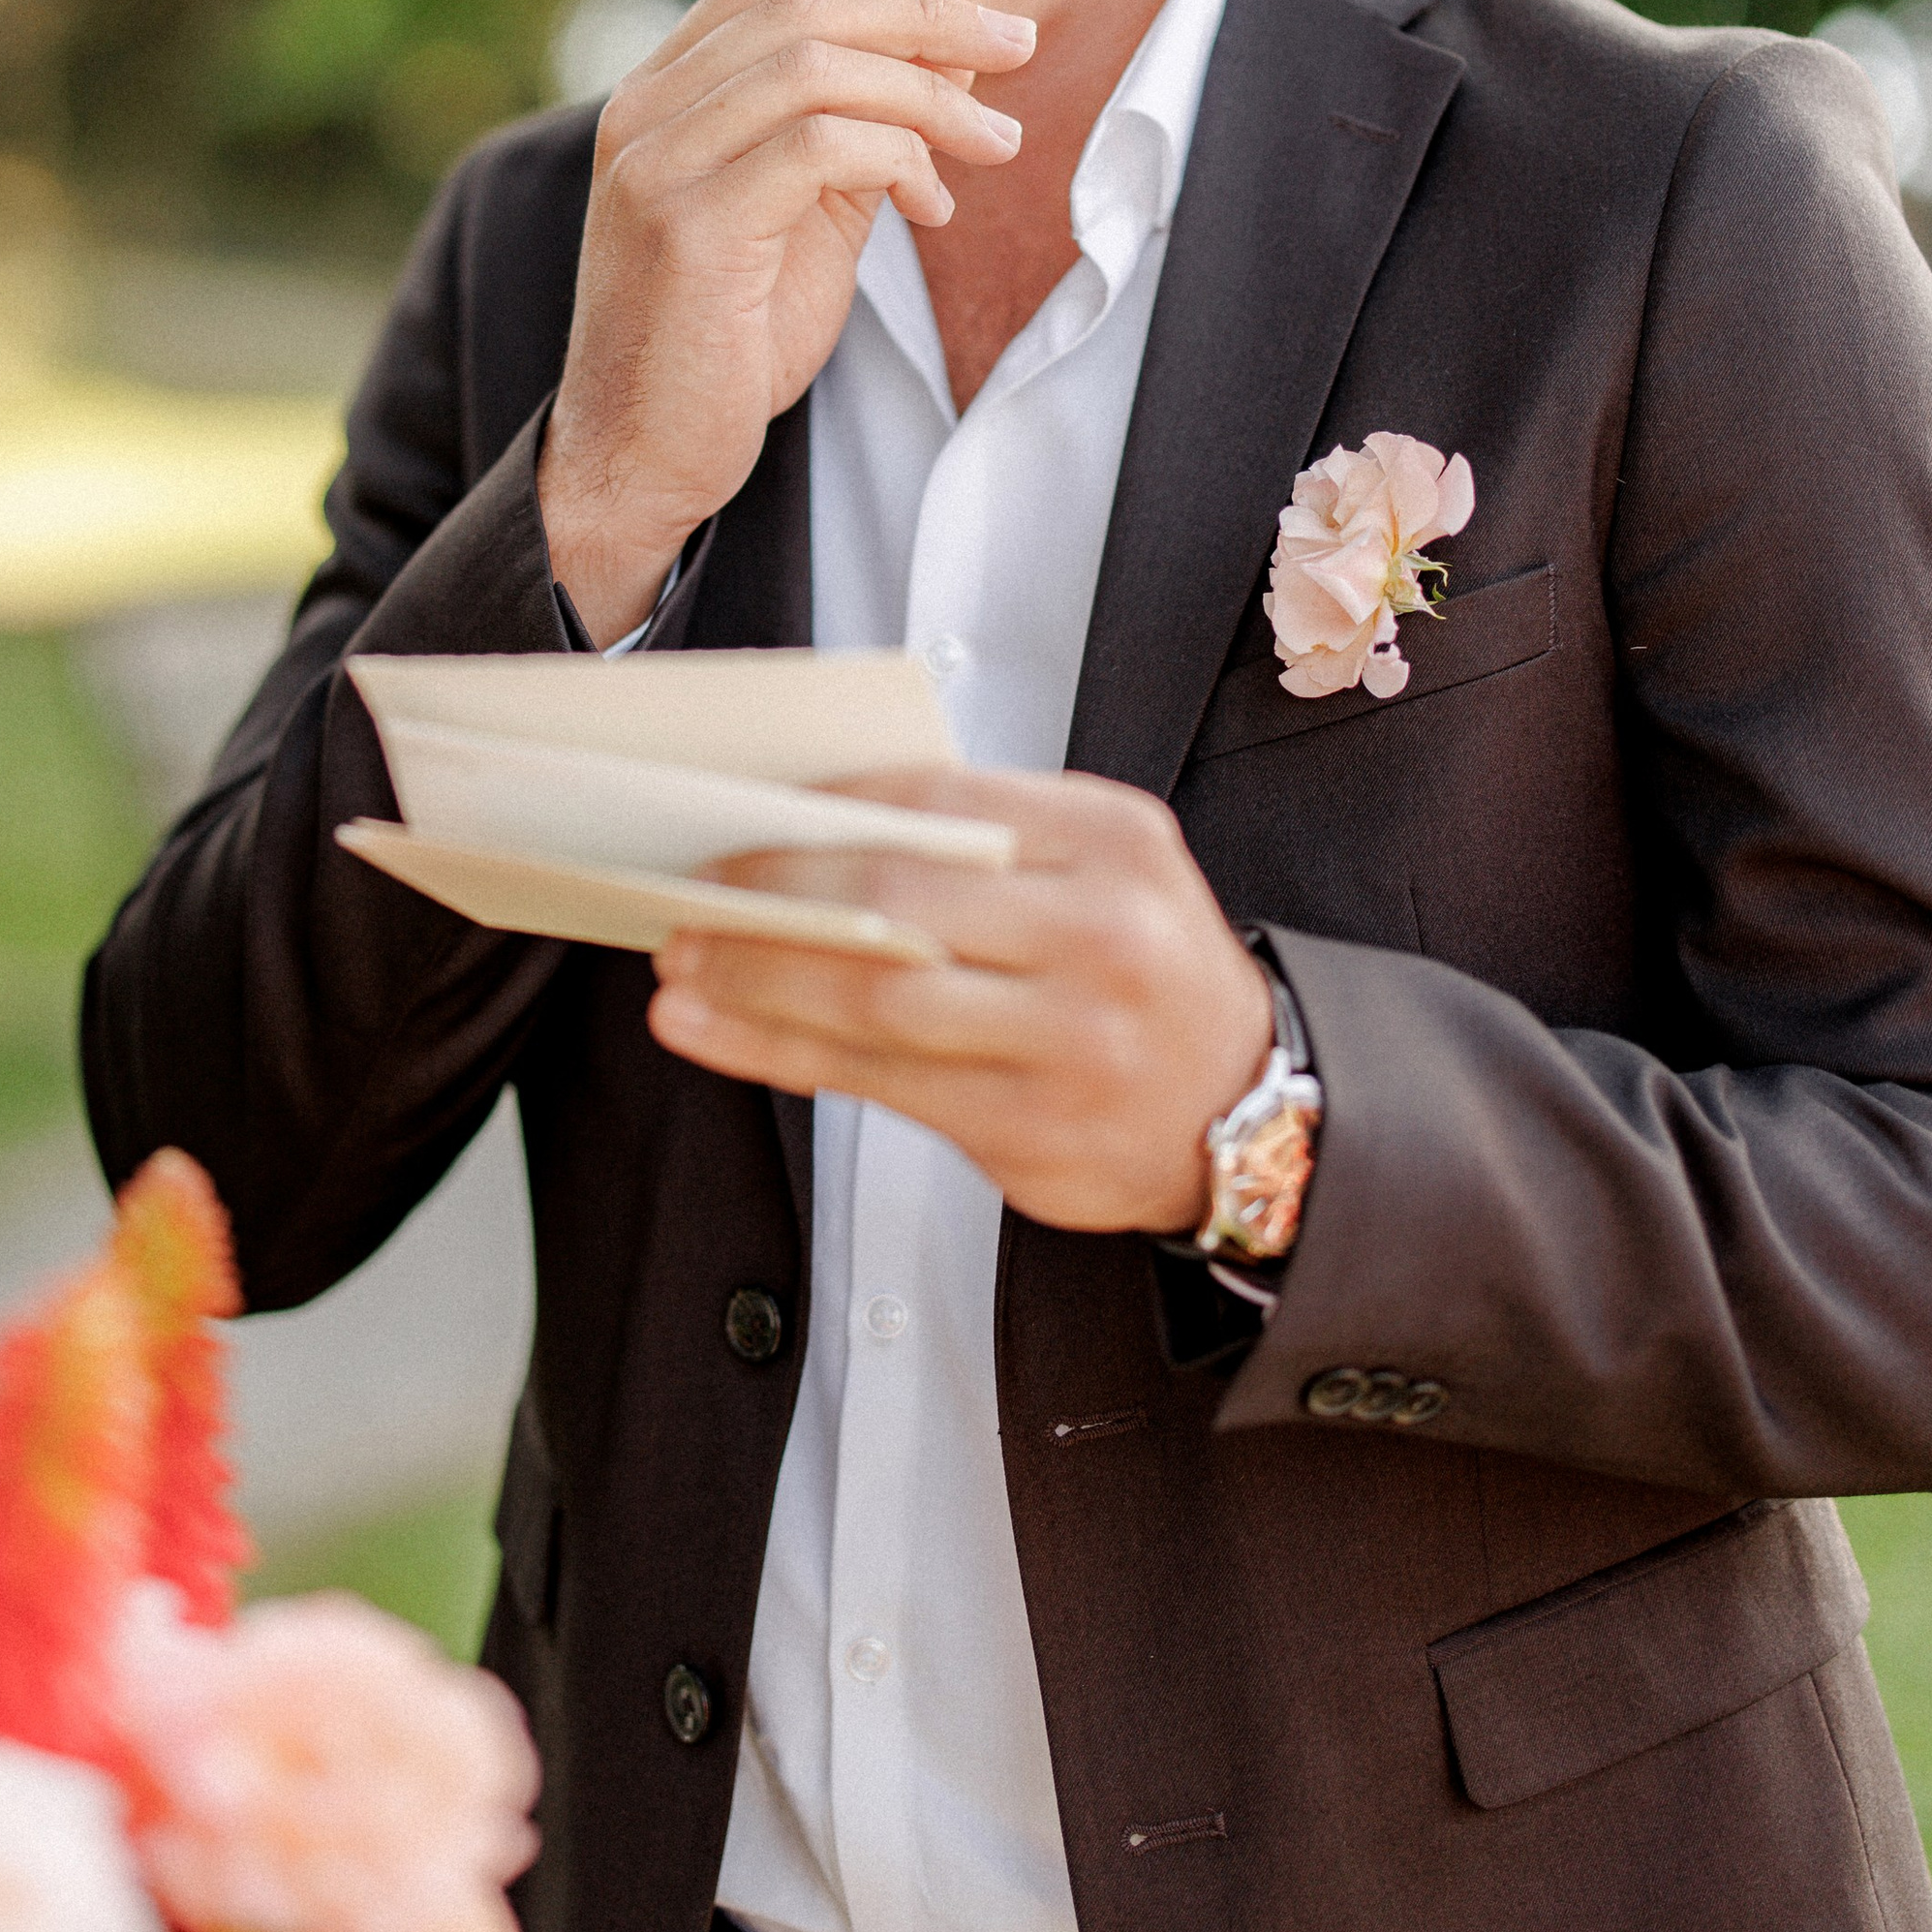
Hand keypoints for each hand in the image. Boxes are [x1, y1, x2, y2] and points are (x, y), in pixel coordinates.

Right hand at [537, 0, 1035, 639]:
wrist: (641, 456)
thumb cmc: (723, 344)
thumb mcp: (799, 218)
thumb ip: (855, 136)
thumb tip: (945, 59)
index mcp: (660, 97)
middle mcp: (645, 113)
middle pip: (798, 5)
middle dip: (923, 12)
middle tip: (1014, 39)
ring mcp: (658, 164)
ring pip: (815, 66)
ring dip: (928, 92)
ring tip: (997, 140)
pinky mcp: (690, 226)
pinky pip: (818, 146)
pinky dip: (898, 158)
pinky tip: (934, 205)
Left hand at [645, 769, 1274, 1231]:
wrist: (1246, 1104)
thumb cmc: (1143, 970)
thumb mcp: (1102, 871)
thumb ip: (983, 844)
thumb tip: (810, 826)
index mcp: (1112, 844)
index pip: (939, 802)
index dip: (825, 809)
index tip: (746, 817)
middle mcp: (1101, 937)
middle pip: (895, 902)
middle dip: (771, 895)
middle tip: (693, 893)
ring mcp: (1071, 1041)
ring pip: (874, 1000)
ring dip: (756, 980)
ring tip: (685, 967)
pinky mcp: (1034, 1129)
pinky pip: (877, 1085)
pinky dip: (780, 1055)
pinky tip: (719, 1035)